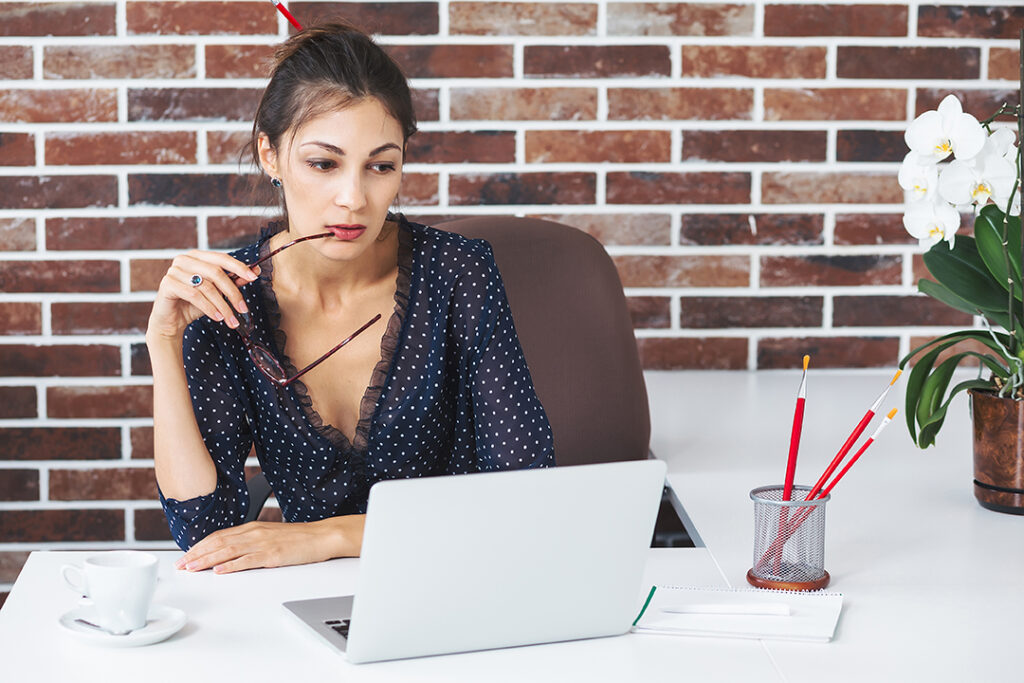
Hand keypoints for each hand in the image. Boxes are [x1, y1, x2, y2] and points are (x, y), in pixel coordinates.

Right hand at [147, 250, 260, 340]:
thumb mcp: (217, 292)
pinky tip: (217, 317)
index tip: (253, 277)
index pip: (222, 258)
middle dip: (233, 292)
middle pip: (216, 273)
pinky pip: (194, 295)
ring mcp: (174, 270)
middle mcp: (184, 259)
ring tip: (231, 319)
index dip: (239, 267)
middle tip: (243, 309)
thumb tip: (255, 271)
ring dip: (222, 305)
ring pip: (206, 286)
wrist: (171, 320)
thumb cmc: (194, 304)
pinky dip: (209, 308)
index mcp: (197, 256)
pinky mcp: (167, 284)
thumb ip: (234, 281)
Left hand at [174, 516, 365, 573]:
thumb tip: (231, 550)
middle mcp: (254, 533)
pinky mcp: (272, 555)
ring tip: (192, 568)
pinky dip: (231, 566)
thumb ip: (250, 540)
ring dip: (207, 561)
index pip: (219, 536)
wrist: (322, 536)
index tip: (185, 555)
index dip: (200, 546)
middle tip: (180, 565)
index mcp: (252, 528)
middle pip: (218, 543)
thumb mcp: (270, 535)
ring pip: (228, 552)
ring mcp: (263, 544)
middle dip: (196, 555)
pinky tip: (220, 571)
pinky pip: (248, 561)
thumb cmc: (299, 538)